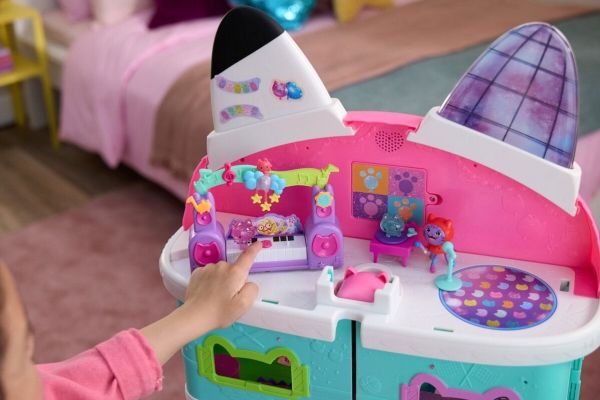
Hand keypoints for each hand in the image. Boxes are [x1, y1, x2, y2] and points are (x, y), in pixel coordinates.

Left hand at [140, 241, 260, 365]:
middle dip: (234, 280)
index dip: (254, 249)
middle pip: (234, 269)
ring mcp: (208, 268)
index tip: (258, 243)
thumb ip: (252, 289)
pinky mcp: (197, 272)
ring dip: (222, 280)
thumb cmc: (220, 312)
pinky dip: (211, 281)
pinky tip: (207, 293)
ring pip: (221, 271)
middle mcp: (222, 266)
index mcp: (235, 272)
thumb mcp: (244, 305)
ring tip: (217, 297)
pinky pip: (209, 273)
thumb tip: (248, 283)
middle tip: (229, 297)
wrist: (194, 316)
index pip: (248, 256)